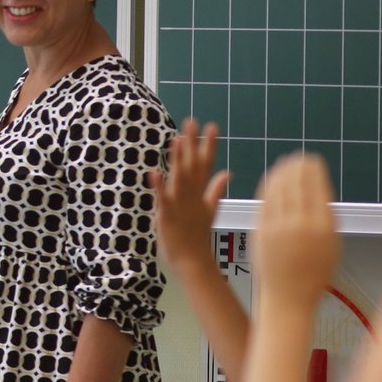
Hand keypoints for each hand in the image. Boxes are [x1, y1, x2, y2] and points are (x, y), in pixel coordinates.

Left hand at [150, 118, 230, 269]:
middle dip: (192, 143)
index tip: (211, 126)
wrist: (193, 260)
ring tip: (176, 139)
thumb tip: (228, 173)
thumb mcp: (210, 209)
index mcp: (200, 192)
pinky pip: (162, 198)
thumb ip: (217, 190)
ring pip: (180, 176)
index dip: (208, 144)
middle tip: (191, 122)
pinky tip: (153, 172)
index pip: (206, 163)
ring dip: (178, 158)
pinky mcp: (167, 214)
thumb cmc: (197, 234)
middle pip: (192, 164)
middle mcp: (191, 194)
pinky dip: (158, 185)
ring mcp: (180, 203)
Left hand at [254, 152, 339, 309]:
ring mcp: (278, 227)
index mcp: (324, 227)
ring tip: (285, 163)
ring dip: (282, 172)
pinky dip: (268, 186)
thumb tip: (321, 192)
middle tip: (297, 157)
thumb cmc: (314, 273)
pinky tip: (271, 179)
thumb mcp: (333, 246)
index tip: (313, 160)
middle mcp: (301, 224)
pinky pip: (264, 201)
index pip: (318, 187)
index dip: (314, 170)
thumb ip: (327, 218)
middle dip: (297, 166)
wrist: (288, 296)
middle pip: (298, 184)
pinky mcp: (260, 230)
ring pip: (279, 189)